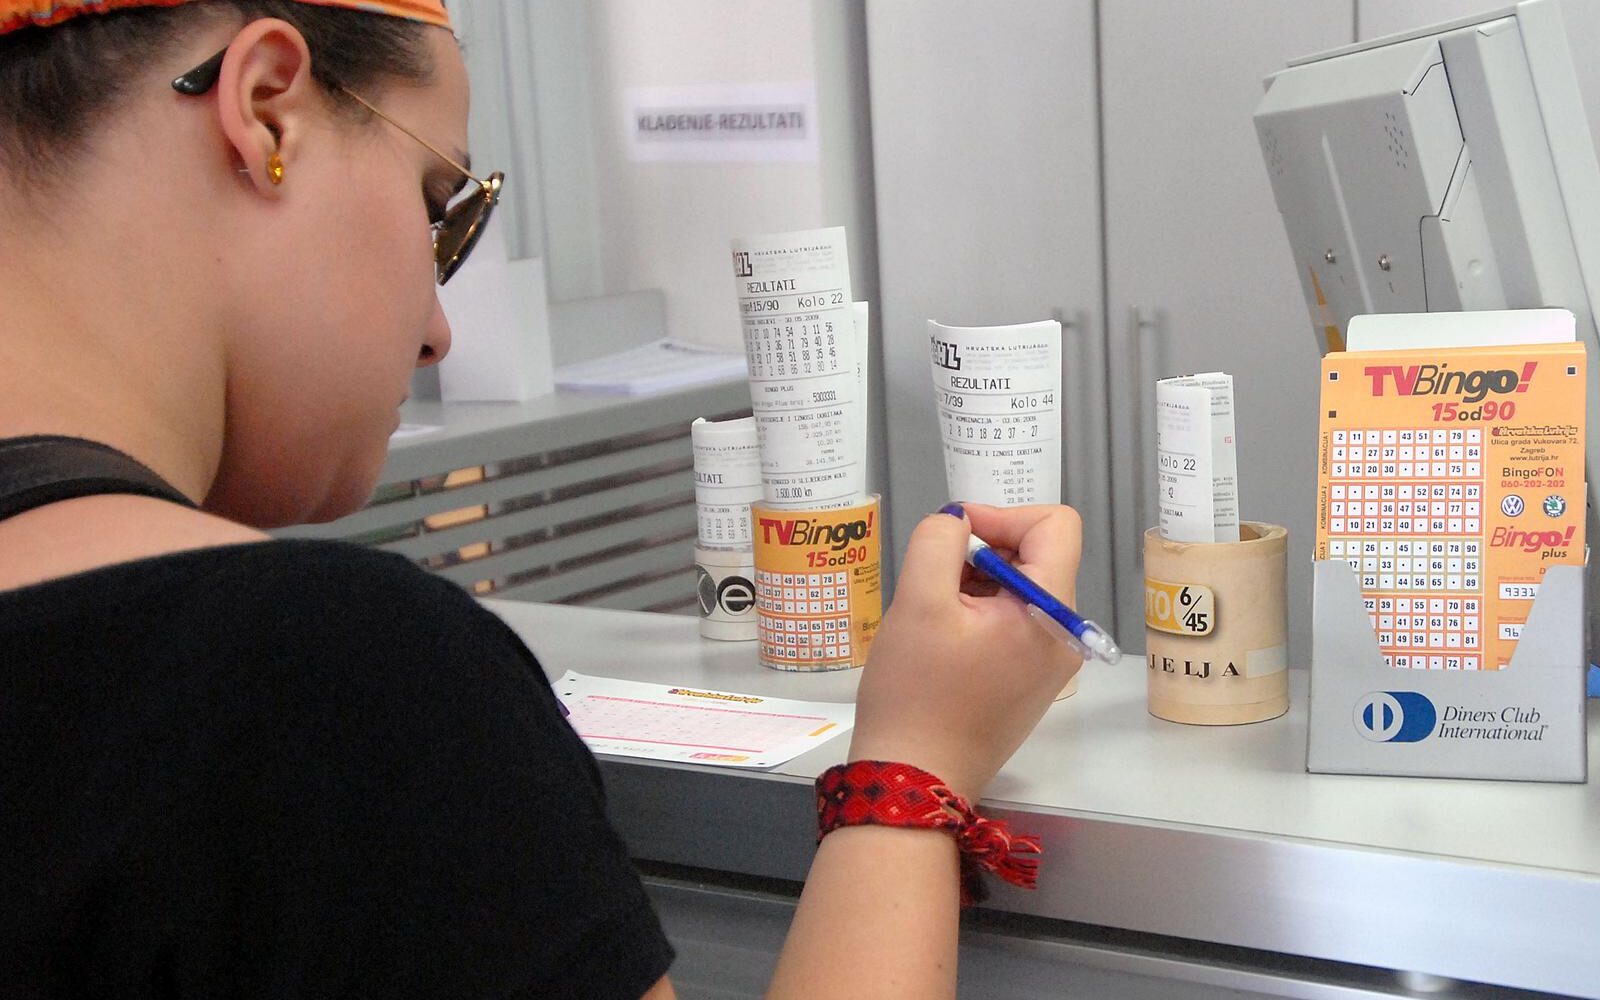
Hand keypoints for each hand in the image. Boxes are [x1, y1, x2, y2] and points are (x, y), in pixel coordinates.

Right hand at [848, 502, 1083, 801]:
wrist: (913, 778)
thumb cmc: (915, 695)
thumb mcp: (917, 601)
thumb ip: (938, 541)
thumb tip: (957, 521)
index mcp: (1050, 613)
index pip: (1055, 525)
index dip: (1002, 516)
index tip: (955, 539)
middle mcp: (1062, 637)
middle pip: (1037, 556)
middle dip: (982, 554)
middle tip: (934, 582)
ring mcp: (1049, 663)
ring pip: (1018, 589)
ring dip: (974, 586)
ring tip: (933, 618)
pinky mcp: (1028, 682)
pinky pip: (1011, 623)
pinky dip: (976, 615)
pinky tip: (941, 641)